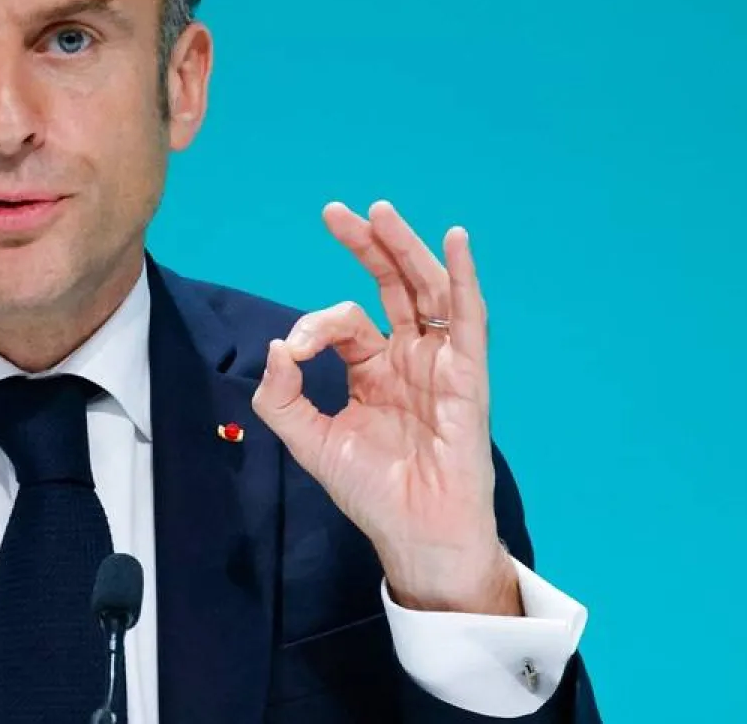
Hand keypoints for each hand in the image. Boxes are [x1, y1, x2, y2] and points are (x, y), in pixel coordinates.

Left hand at [252, 201, 518, 615]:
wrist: (413, 534)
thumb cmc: (371, 492)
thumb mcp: (309, 441)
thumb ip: (281, 397)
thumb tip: (277, 347)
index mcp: (373, 369)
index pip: (345, 322)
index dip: (315, 325)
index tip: (295, 350)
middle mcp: (409, 357)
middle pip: (392, 286)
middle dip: (367, 246)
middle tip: (336, 212)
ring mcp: (440, 363)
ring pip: (427, 291)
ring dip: (405, 248)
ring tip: (380, 212)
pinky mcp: (467, 376)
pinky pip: (470, 320)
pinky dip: (464, 278)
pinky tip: (456, 241)